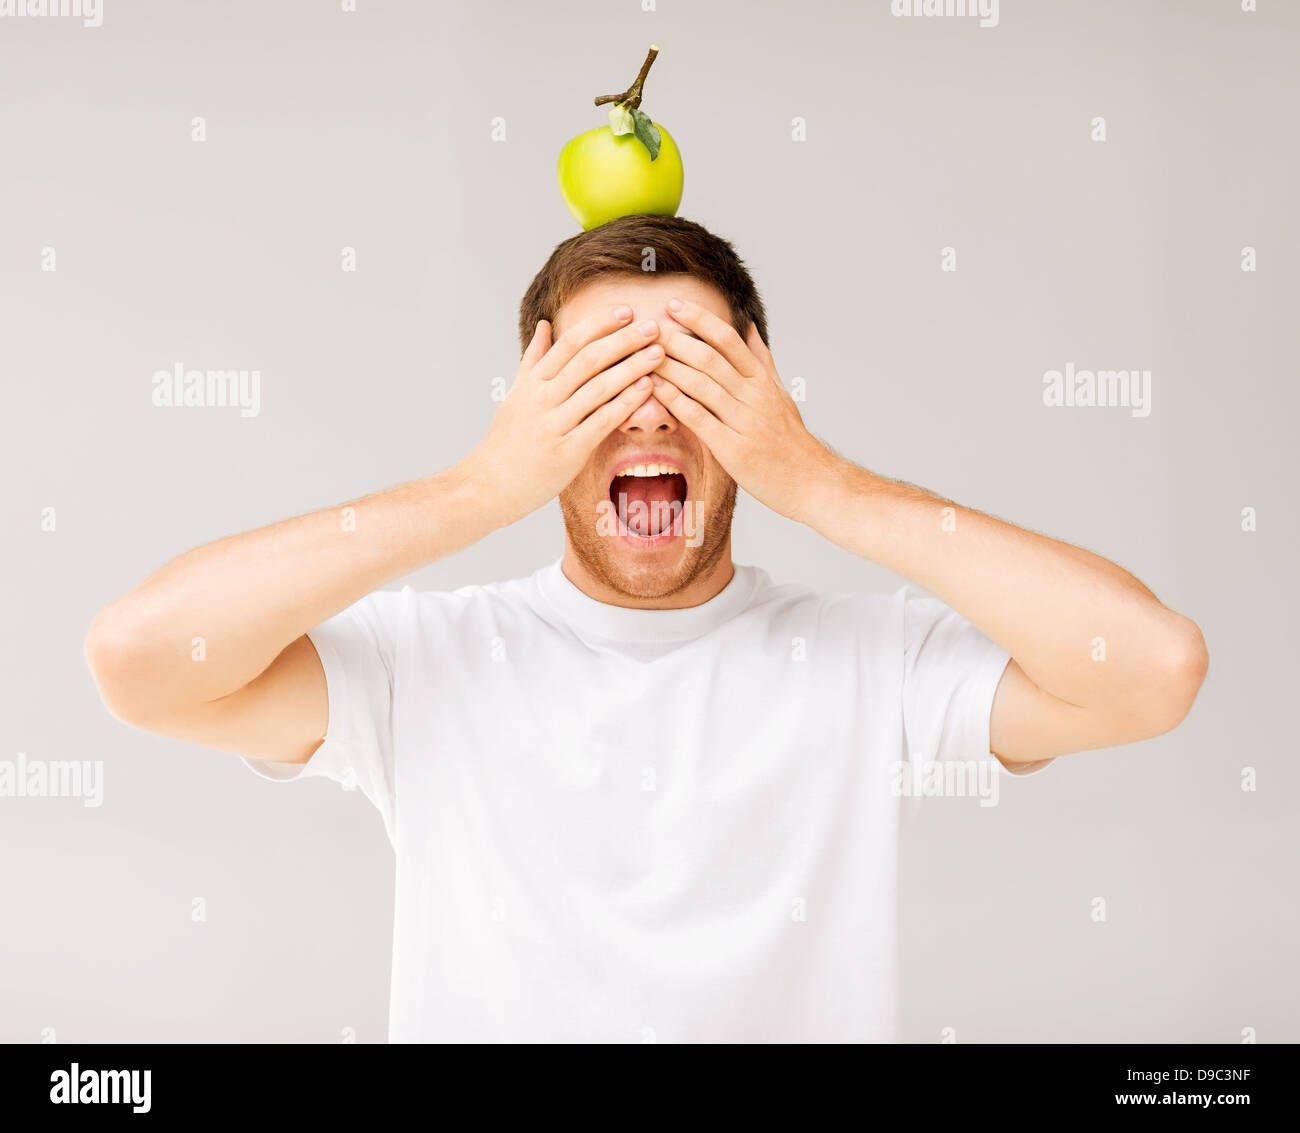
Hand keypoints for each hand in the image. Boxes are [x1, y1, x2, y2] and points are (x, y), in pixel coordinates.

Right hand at [463, 306, 663, 525]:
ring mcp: (553, 425)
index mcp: (532, 382)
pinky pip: (600, 422)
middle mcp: (542, 398)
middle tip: (653, 327)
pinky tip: (646, 390)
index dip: (600, 325)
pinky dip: (624, 403)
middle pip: (588, 360)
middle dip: (623, 340)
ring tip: (658, 353)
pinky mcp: (566, 452)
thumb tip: (544, 324)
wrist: (488, 486)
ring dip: (631, 368)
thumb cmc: (507, 442)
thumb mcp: (516, 394)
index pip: (570, 344)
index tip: (626, 312)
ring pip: (597, 388)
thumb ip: (534, 359)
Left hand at [650, 297, 836, 520]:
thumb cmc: (790, 441)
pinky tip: (656, 390)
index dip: (699, 319)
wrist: (810, 481)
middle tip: (648, 326)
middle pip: (709, 358)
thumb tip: (749, 326)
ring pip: (701, 385)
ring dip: (670, 367)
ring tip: (643, 354)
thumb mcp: (780, 394)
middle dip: (675, 339)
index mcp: (762, 381)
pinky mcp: (734, 449)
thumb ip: (761, 360)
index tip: (674, 305)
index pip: (728, 339)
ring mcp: (744, 422)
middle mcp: (754, 396)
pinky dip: (676, 401)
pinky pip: (700, 418)